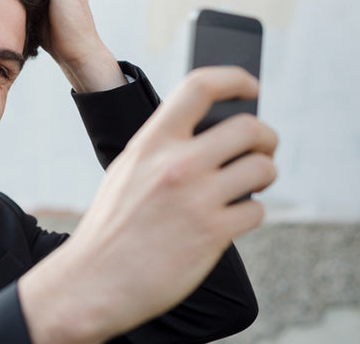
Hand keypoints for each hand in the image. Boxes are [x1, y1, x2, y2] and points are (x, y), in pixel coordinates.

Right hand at [18, 67, 277, 342]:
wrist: (93, 281)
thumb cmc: (111, 228)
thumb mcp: (127, 173)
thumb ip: (164, 149)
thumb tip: (213, 134)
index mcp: (151, 142)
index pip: (200, 87)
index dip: (234, 78)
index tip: (250, 86)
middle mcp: (176, 164)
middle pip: (249, 127)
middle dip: (266, 137)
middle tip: (262, 148)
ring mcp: (196, 198)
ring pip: (262, 168)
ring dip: (265, 175)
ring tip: (253, 184)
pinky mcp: (212, 234)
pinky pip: (256, 210)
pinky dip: (251, 214)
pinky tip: (232, 220)